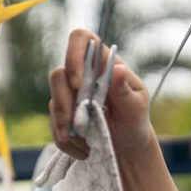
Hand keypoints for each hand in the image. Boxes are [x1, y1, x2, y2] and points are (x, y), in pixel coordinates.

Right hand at [49, 28, 155, 162]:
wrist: (127, 149)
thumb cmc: (135, 121)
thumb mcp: (137, 108)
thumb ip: (126, 90)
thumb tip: (118, 69)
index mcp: (102, 63)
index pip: (81, 39)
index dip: (73, 53)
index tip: (79, 82)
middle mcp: (82, 75)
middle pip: (58, 74)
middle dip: (65, 102)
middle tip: (79, 124)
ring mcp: (69, 95)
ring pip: (53, 101)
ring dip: (65, 125)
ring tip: (86, 143)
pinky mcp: (61, 115)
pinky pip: (54, 126)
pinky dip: (67, 142)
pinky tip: (85, 151)